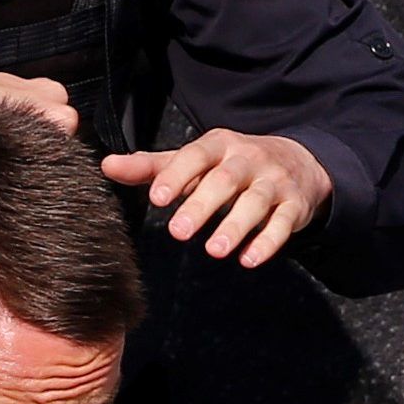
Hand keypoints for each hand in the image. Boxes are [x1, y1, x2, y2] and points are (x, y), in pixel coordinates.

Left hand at [101, 129, 331, 266]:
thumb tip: (107, 166)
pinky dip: (268, 241)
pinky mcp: (294, 204)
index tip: (156, 199)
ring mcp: (274, 181)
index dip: (176, 175)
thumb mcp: (194, 161)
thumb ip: (153, 167)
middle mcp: (248, 159)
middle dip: (202, 204)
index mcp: (219, 144)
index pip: (195, 155)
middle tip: (178, 232)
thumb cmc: (230, 165)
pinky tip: (248, 259)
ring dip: (235, 226)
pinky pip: (283, 222)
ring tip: (214, 251)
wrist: (296, 163)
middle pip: (225, 179)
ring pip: (256, 201)